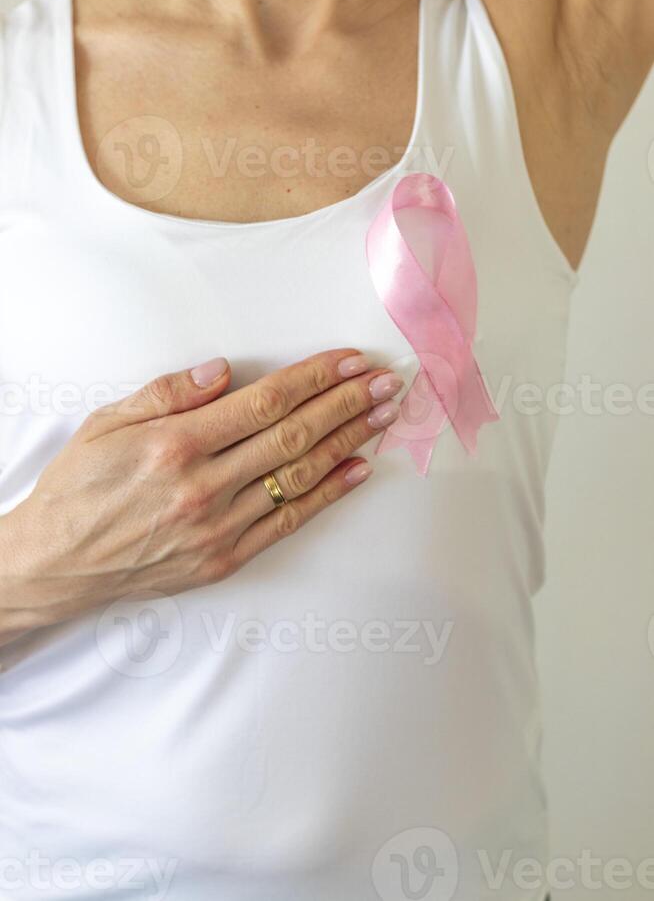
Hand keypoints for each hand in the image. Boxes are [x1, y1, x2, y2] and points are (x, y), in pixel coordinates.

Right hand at [1, 349, 402, 640]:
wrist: (55, 563)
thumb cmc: (78, 487)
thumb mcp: (106, 423)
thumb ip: (168, 393)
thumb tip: (225, 371)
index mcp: (176, 443)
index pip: (265, 402)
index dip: (314, 378)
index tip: (349, 361)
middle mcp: (203, 485)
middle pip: (293, 436)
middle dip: (346, 404)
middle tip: (387, 383)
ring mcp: (217, 526)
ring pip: (298, 477)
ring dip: (347, 443)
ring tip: (383, 418)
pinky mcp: (223, 558)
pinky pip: (286, 522)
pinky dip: (326, 495)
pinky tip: (356, 471)